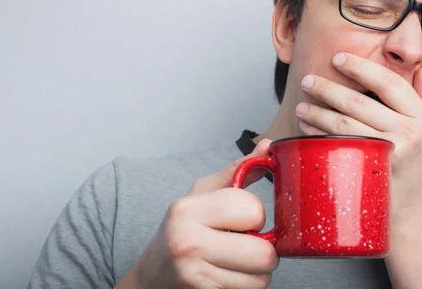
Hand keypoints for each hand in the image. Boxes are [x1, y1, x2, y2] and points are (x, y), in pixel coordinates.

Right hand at [120, 140, 278, 288]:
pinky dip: (247, 284)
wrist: (153, 273)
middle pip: (264, 253)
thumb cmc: (182, 227)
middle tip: (246, 243)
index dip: (256, 215)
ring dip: (257, 271)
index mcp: (188, 209)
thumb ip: (238, 170)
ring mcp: (194, 274)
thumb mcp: (203, 193)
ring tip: (237, 259)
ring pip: (261, 278)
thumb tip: (268, 146)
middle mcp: (188, 242)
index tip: (241, 218)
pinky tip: (228, 273)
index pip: (253, 211)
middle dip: (264, 249)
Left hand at [295, 52, 421, 215]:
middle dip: (327, 88)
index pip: (388, 82)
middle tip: (308, 80)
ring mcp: (390, 153)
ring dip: (317, 111)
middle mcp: (410, 132)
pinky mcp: (371, 171)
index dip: (361, 67)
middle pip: (359, 101)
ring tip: (302, 105)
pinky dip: (317, 133)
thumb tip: (421, 67)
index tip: (338, 59)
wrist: (412, 214)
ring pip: (343, 124)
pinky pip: (336, 145)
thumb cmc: (417, 169)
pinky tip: (306, 127)